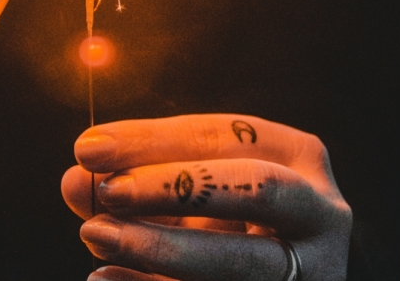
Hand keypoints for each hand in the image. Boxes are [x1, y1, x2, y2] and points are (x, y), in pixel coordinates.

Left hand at [61, 113, 350, 280]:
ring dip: (159, 248)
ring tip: (94, 233)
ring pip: (241, 263)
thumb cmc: (222, 224)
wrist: (270, 278)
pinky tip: (104, 279)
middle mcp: (322, 213)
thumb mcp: (185, 192)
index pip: (229, 134)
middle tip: (105, 190)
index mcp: (299, 158)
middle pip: (254, 187)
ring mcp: (313, 272)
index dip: (156, 138)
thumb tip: (77, 178)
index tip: (88, 146)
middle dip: (175, 185)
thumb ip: (134, 179)